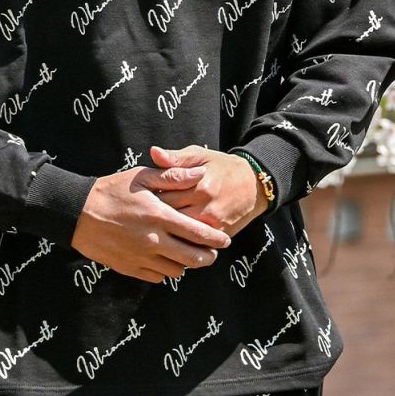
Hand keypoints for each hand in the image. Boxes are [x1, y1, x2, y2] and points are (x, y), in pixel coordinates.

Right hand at [70, 165, 231, 283]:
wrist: (78, 213)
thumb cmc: (111, 190)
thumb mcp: (141, 177)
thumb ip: (172, 177)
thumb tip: (200, 174)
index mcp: (159, 216)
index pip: (197, 233)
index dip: (215, 239)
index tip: (225, 240)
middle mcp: (153, 241)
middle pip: (192, 258)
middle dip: (207, 257)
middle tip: (212, 253)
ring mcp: (141, 258)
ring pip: (176, 271)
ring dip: (185, 264)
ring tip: (186, 254)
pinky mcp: (130, 268)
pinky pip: (157, 277)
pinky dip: (165, 270)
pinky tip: (164, 259)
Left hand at [143, 144, 269, 237]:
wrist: (254, 184)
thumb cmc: (222, 167)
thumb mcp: (200, 155)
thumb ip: (175, 158)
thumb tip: (153, 152)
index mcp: (198, 185)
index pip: (164, 194)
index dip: (149, 197)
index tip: (140, 197)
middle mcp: (205, 206)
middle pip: (170, 216)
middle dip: (154, 216)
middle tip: (142, 215)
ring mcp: (213, 224)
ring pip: (180, 234)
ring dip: (166, 231)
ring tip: (154, 227)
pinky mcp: (219, 235)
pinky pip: (195, 243)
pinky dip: (182, 242)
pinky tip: (171, 239)